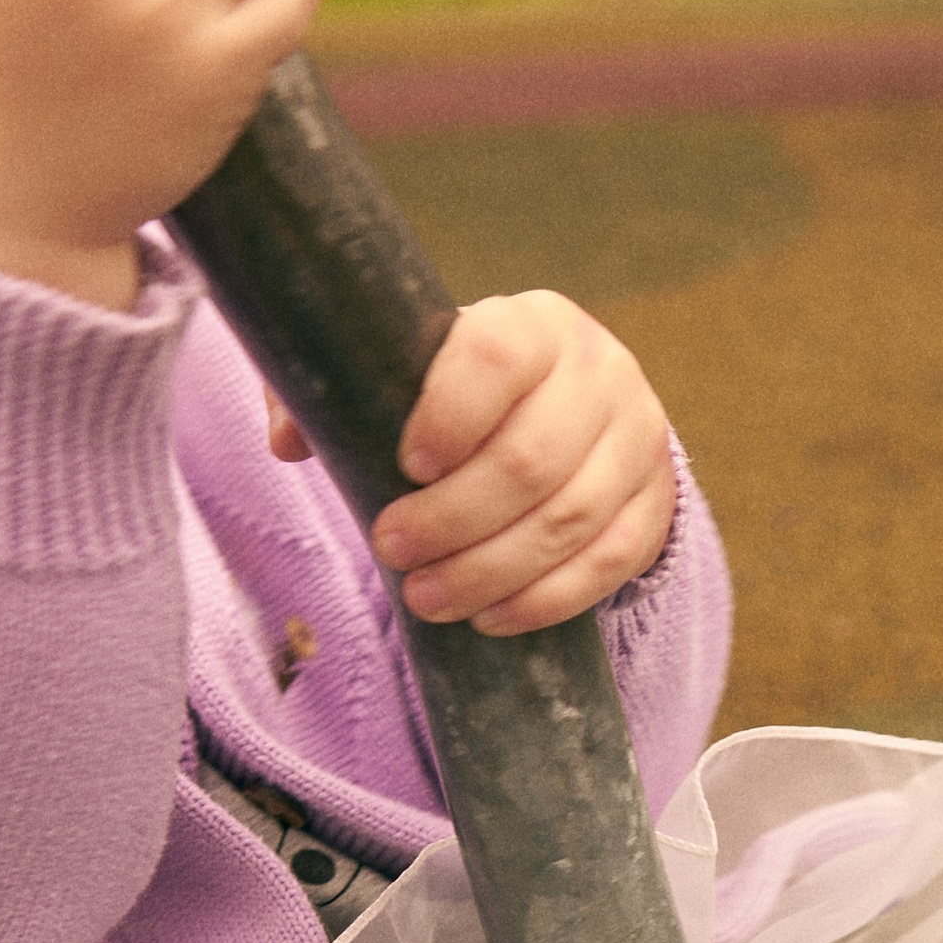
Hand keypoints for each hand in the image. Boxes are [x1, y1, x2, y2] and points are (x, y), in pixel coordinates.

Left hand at [267, 292, 676, 634]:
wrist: (556, 411)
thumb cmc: (453, 396)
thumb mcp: (396, 375)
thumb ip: (329, 392)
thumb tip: (288, 442)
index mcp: (533, 324)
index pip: (497, 357)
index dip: (448, 415)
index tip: (404, 466)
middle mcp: (600, 370)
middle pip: (531, 457)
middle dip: (453, 519)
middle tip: (391, 551)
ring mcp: (638, 436)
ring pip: (570, 518)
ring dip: (490, 571)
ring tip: (426, 600)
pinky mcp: (654, 500)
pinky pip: (611, 561)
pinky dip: (547, 599)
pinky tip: (491, 618)